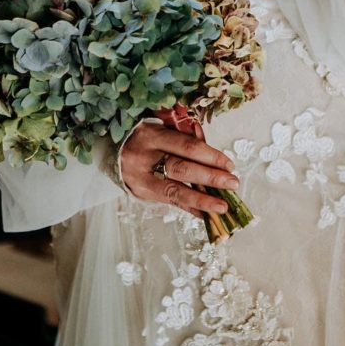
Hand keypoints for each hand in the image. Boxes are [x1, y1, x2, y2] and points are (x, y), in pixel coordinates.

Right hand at [118, 119, 239, 216]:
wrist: (112, 153)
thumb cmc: (145, 140)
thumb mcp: (161, 131)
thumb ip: (185, 141)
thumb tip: (216, 160)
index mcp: (152, 135)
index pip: (186, 146)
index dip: (210, 156)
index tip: (229, 164)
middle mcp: (144, 157)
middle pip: (181, 169)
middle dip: (210, 177)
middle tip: (232, 183)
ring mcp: (141, 178)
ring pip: (174, 191)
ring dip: (202, 200)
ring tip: (222, 207)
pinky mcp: (141, 193)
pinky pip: (169, 202)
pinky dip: (189, 208)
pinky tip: (205, 214)